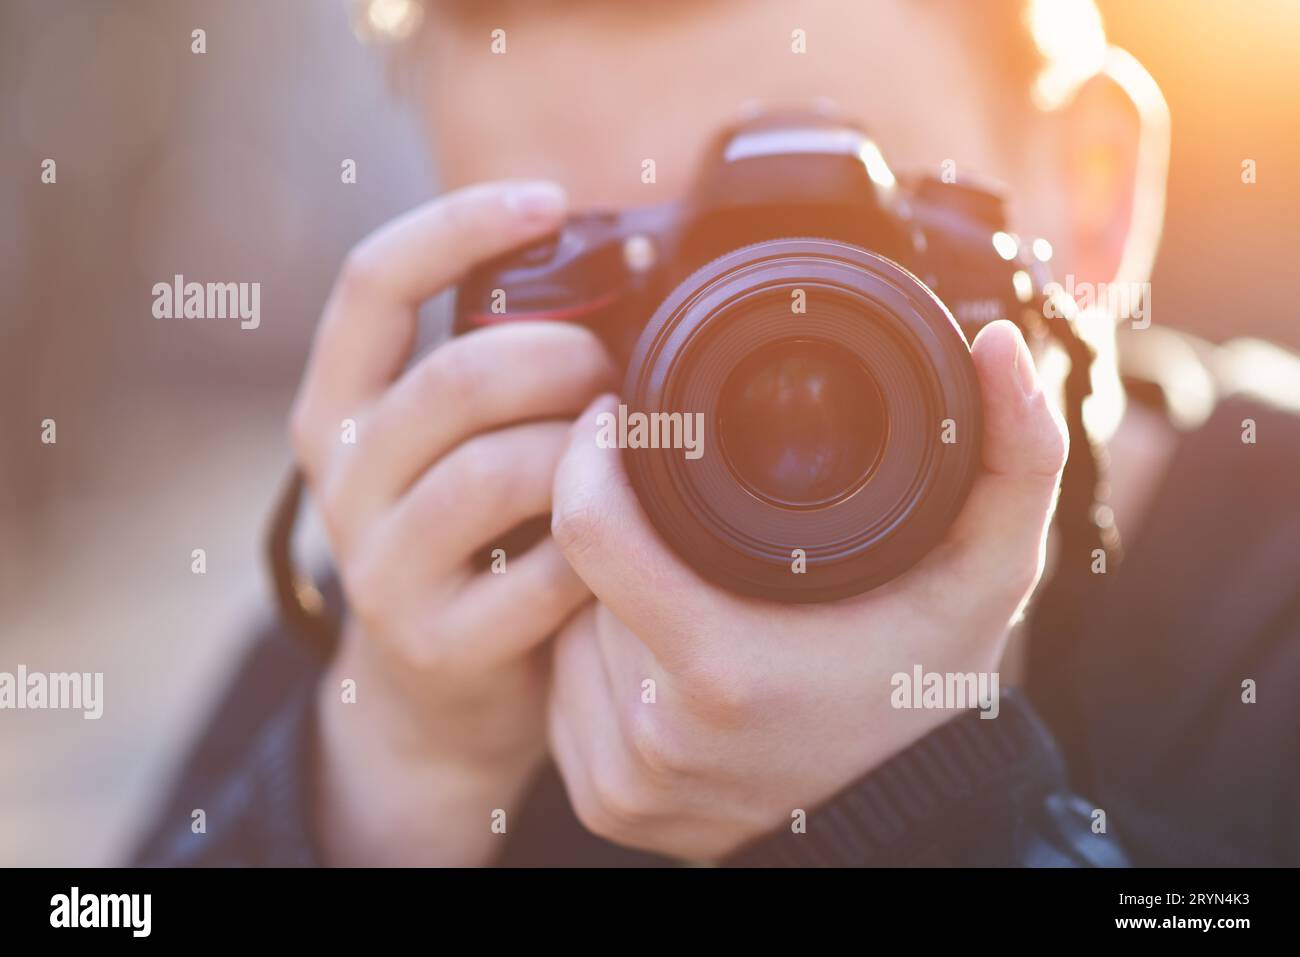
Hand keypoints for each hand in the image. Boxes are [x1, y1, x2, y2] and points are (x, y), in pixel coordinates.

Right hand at [289, 181, 616, 863]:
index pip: (373, 283)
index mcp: (338, 406)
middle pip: (459, 377)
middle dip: (566, 359)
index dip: (460, 224)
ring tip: (626, 448)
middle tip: (618, 373)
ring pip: (498, 472)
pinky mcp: (438, 642)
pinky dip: (601, 542)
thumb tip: (618, 271)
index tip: (551, 201)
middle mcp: (343, 478)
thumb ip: (492, 367)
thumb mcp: (450, 442)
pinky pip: (544, 572)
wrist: (435, 693)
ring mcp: (382, 566)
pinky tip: (622, 534)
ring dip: (587, 452)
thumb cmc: (470, 538)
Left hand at [545, 320, 1067, 859]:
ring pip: (568, 634)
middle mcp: (656, 735)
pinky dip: (599, 659)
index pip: (591, 528)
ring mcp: (623, 779)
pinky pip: (565, 696)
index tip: (618, 420)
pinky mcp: (607, 802)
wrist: (906, 822)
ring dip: (606, 594)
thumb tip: (998, 343)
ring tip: (685, 587)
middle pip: (584, 579)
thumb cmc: (932, 687)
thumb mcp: (989, 574)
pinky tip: (660, 654)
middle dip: (621, 528)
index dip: (591, 455)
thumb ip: (1013, 458)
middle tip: (677, 514)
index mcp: (724, 670)